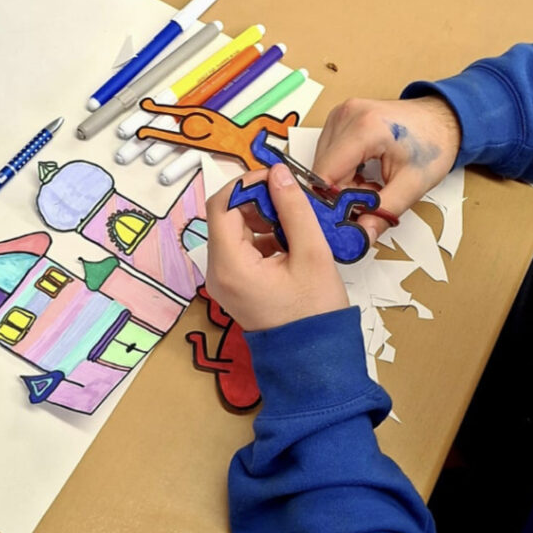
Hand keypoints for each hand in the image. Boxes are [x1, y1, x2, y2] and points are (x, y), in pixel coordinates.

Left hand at [206, 165, 348, 331]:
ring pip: (233, 233)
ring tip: (293, 225)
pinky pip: (240, 251)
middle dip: (255, 202)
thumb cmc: (315, 312)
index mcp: (229, 265)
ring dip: (259, 220)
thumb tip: (278, 173)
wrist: (315, 359)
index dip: (246, 185)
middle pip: (224, 218)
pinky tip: (288, 244)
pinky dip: (260, 239)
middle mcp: (217, 274)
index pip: (221, 206)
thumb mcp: (311, 253)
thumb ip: (293, 209)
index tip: (275, 179)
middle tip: (289, 200)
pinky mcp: (234, 287)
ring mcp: (223, 282)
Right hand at [312, 95, 460, 241]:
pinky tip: (365, 174)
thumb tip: (360, 235)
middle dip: (341, 195)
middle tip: (371, 200)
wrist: (443, 119)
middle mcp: (347, 116)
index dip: (332, 203)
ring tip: (372, 185)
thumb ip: (383, 213)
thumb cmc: (433, 144)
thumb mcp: (413, 185)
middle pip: (322, 170)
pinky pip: (328, 154)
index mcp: (364, 128)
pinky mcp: (339, 119)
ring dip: (342, 185)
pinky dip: (343, 172)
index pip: (325, 175)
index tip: (344, 222)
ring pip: (323, 165)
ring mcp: (341, 115)